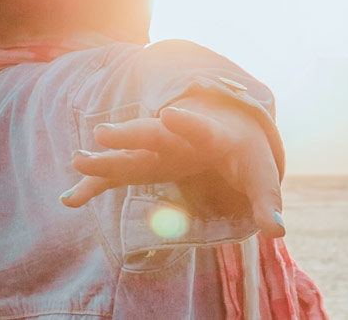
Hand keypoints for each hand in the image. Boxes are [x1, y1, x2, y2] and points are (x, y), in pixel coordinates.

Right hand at [63, 100, 285, 236]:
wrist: (230, 127)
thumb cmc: (247, 153)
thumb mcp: (262, 175)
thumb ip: (267, 203)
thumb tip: (276, 232)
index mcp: (212, 136)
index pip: (199, 128)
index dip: (187, 123)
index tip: (169, 114)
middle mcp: (179, 138)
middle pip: (152, 135)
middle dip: (129, 134)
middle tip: (102, 133)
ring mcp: (159, 150)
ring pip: (129, 153)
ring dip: (104, 159)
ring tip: (77, 160)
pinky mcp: (147, 165)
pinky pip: (118, 175)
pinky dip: (96, 185)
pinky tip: (71, 198)